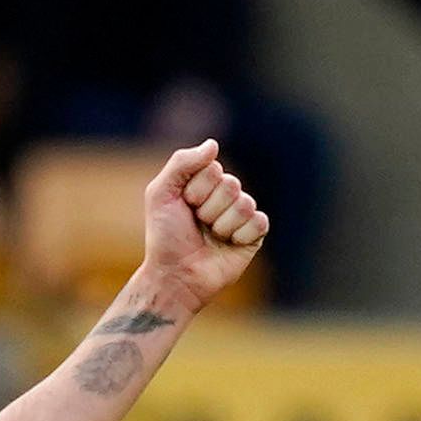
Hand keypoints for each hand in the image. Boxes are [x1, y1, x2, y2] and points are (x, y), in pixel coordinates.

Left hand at [139, 142, 267, 316]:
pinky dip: (241, 236)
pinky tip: (228, 245)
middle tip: (197, 225)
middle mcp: (225, 195)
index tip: (184, 207)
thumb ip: (182, 162)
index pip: (213, 169)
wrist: (175, 276)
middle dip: (208, 209)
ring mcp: (241, 215)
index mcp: (205, 182)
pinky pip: (259, 222)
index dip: (196, 190)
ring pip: (245, 204)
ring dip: (222, 225)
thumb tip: (213, 144)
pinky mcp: (254, 236)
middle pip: (231, 185)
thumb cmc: (165, 237)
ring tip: (211, 237)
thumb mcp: (161, 193)